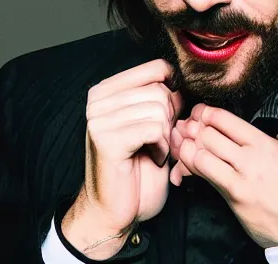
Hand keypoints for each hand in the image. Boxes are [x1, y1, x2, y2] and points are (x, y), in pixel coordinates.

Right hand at [62, 59, 183, 256]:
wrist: (114, 211)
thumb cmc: (136, 168)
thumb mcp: (151, 124)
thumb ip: (161, 99)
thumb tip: (179, 82)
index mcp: (107, 90)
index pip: (155, 68)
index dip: (173, 91)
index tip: (170, 114)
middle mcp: (98, 101)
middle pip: (160, 90)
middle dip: (171, 118)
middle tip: (160, 140)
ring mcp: (99, 119)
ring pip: (159, 110)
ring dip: (166, 136)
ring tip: (154, 150)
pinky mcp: (106, 140)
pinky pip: (153, 129)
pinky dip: (162, 148)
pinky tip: (153, 159)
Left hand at [169, 104, 277, 247]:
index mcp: (264, 144)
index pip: (225, 120)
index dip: (206, 112)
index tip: (200, 112)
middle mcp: (249, 159)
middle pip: (209, 135)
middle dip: (193, 128)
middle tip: (185, 125)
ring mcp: (239, 179)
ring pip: (201, 155)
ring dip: (187, 146)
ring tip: (182, 141)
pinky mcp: (232, 198)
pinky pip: (204, 177)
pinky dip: (190, 167)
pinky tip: (184, 163)